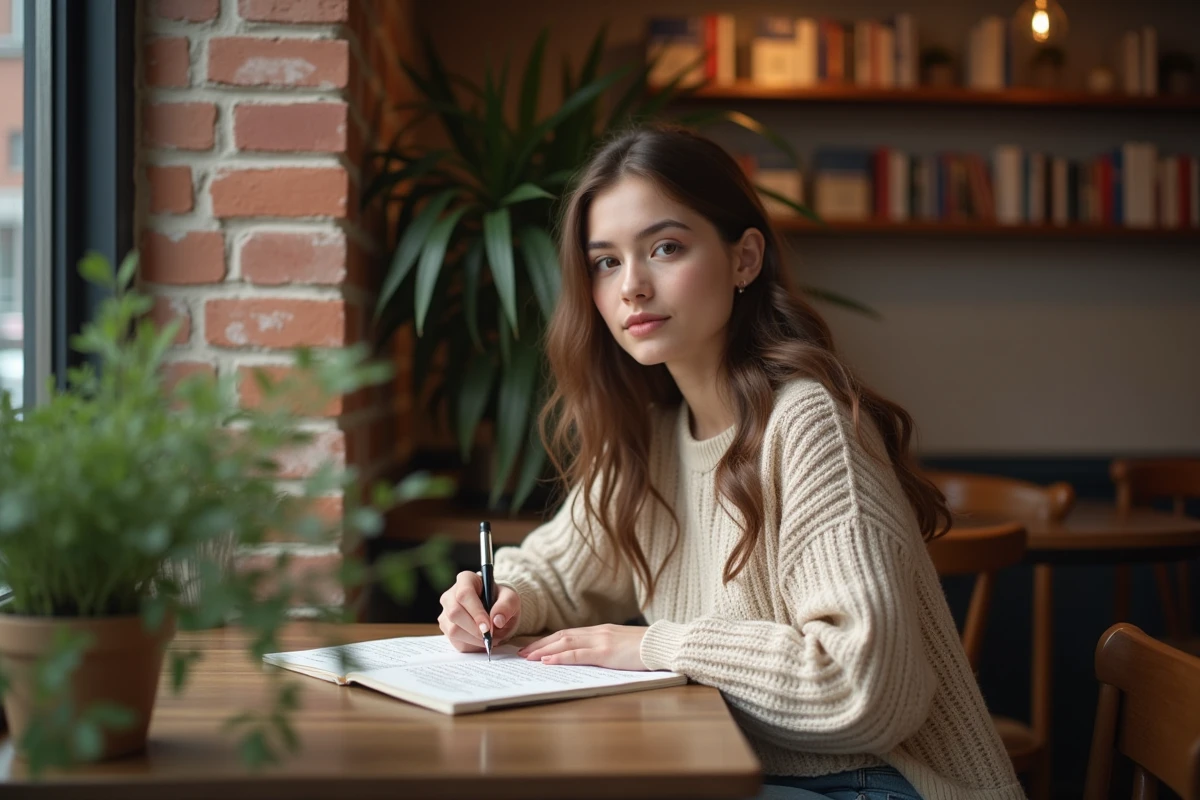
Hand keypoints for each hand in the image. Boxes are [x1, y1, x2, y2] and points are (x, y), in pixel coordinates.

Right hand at [437, 571, 520, 652]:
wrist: (496, 611)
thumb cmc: (501, 600)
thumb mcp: (511, 599)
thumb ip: (507, 606)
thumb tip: (497, 620)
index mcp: (466, 579)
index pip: (464, 594)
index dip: (476, 612)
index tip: (488, 627)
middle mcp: (450, 594)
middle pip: (455, 613)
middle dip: (474, 629)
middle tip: (491, 636)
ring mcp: (446, 612)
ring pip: (453, 629)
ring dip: (473, 639)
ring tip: (489, 638)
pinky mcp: (446, 628)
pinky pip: (454, 641)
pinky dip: (470, 645)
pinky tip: (480, 640)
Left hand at [518, 624, 648, 670]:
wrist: (665, 645)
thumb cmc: (648, 649)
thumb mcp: (623, 646)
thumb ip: (607, 648)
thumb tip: (592, 657)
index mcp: (601, 631)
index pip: (568, 633)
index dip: (549, 639)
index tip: (533, 646)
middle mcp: (598, 632)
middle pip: (561, 636)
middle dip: (540, 644)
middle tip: (522, 652)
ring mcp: (601, 641)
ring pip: (565, 642)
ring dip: (543, 649)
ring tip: (528, 657)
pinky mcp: (606, 653)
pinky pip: (578, 655)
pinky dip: (560, 657)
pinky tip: (547, 660)